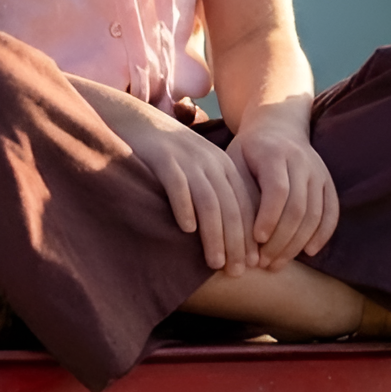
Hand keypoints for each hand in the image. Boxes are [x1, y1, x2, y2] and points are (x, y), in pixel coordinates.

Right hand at [118, 113, 260, 275]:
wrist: (137, 120)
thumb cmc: (168, 156)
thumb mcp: (198, 170)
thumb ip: (213, 195)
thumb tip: (228, 240)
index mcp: (224, 166)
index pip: (245, 205)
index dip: (250, 235)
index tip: (253, 265)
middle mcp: (210, 162)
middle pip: (230, 206)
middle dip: (236, 241)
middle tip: (236, 272)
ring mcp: (187, 159)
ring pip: (209, 200)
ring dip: (214, 234)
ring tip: (214, 263)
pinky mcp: (162, 158)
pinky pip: (178, 184)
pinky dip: (184, 206)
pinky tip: (186, 229)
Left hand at [227, 125, 339, 269]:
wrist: (277, 125)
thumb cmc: (248, 151)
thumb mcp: (234, 162)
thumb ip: (238, 193)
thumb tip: (234, 234)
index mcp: (275, 153)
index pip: (278, 190)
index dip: (269, 218)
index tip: (256, 240)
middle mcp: (302, 161)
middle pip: (298, 207)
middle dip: (281, 240)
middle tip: (264, 263)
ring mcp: (319, 172)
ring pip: (316, 213)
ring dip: (298, 243)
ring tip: (277, 263)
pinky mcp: (329, 182)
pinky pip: (332, 212)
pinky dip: (323, 234)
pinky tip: (309, 252)